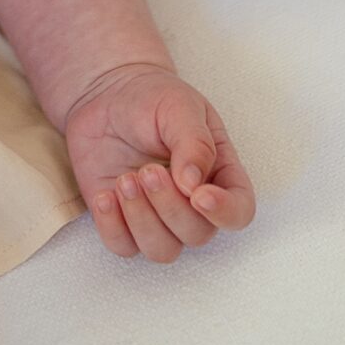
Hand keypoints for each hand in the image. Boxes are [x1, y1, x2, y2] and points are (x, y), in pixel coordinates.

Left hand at [63, 62, 254, 261]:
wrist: (107, 93)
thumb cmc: (152, 98)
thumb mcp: (179, 106)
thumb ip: (194, 143)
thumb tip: (193, 187)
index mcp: (219, 174)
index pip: (239, 211)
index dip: (225, 213)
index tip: (199, 196)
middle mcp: (192, 204)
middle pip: (196, 234)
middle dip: (169, 206)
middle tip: (148, 170)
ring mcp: (157, 216)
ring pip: (162, 250)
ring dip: (142, 220)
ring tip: (125, 180)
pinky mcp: (123, 220)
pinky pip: (123, 247)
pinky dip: (113, 227)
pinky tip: (105, 196)